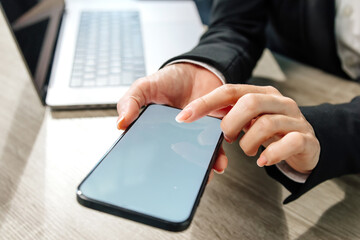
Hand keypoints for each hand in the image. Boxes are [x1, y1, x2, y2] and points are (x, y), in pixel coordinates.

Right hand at [116, 63, 227, 175]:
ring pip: (196, 160)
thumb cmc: (169, 80)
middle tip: (180, 177)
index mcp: (155, 131)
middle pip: (175, 162)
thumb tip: (120, 123)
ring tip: (202, 173)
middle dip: (178, 172)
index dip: (150, 165)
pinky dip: (217, 157)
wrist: (199, 69)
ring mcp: (195, 137)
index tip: (150, 177)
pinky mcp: (213, 133)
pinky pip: (215, 149)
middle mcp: (175, 138)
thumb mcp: (144, 86)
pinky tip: (217, 161)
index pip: (150, 152)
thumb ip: (130, 102)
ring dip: (200, 168)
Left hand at [176, 84, 320, 173]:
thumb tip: (194, 120)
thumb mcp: (249, 120)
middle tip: (227, 137)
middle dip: (230, 123)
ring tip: (247, 151)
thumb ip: (228, 116)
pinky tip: (263, 161)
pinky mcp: (306, 138)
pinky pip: (290, 142)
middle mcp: (278, 101)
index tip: (183, 117)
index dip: (205, 103)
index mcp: (261, 93)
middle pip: (249, 102)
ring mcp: (295, 118)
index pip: (229, 91)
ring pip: (267, 123)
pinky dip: (271, 154)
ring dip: (248, 142)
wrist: (306, 144)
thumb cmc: (271, 131)